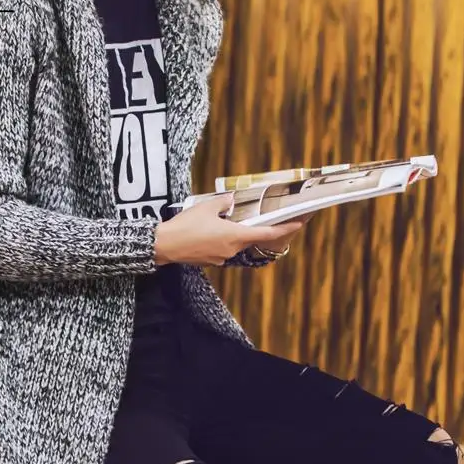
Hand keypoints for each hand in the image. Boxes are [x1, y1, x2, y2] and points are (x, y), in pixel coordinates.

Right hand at [153, 197, 308, 266]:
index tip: (298, 224)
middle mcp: (231, 249)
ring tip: (212, 222)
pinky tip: (204, 232)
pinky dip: (217, 240)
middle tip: (243, 217)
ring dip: (228, 233)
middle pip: (247, 238)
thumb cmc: (186, 226)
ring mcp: (220, 258)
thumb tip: (230, 201)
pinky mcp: (209, 261)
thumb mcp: (206, 207)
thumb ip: (223, 203)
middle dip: (247, 227)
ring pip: (232, 243)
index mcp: (235, 236)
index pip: (266, 233)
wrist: (165, 245)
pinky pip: (219, 249)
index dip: (284, 228)